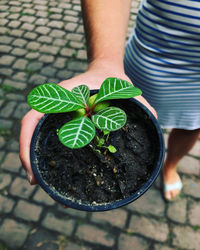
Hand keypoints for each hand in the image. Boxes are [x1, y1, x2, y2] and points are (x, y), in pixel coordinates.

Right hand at [19, 59, 155, 183]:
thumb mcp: (127, 92)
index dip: (26, 144)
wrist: (107, 75)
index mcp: (63, 98)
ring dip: (36, 156)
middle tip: (36, 182)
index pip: (32, 119)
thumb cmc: (114, 83)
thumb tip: (154, 124)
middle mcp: (55, 106)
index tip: (32, 172)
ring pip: (38, 134)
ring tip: (43, 181)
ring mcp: (58, 114)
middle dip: (29, 158)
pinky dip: (48, 149)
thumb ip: (142, 106)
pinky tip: (56, 166)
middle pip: (31, 132)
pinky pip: (51, 134)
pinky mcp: (64, 119)